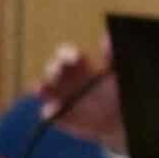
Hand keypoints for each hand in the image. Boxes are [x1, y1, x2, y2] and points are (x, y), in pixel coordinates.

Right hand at [36, 35, 125, 150]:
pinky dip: (50, 112)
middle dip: (53, 70)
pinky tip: (55, 111)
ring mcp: (58, 96)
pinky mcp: (57, 114)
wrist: (118, 118)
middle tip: (58, 73)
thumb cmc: (116, 91)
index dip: (67, 55)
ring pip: (43, 89)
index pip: (66, 55)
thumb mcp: (116, 74)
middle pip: (52, 69)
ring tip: (43, 89)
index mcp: (78, 65)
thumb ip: (110, 58)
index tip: (75, 58)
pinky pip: (48, 112)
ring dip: (41, 88)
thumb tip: (107, 39)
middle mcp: (64, 78)